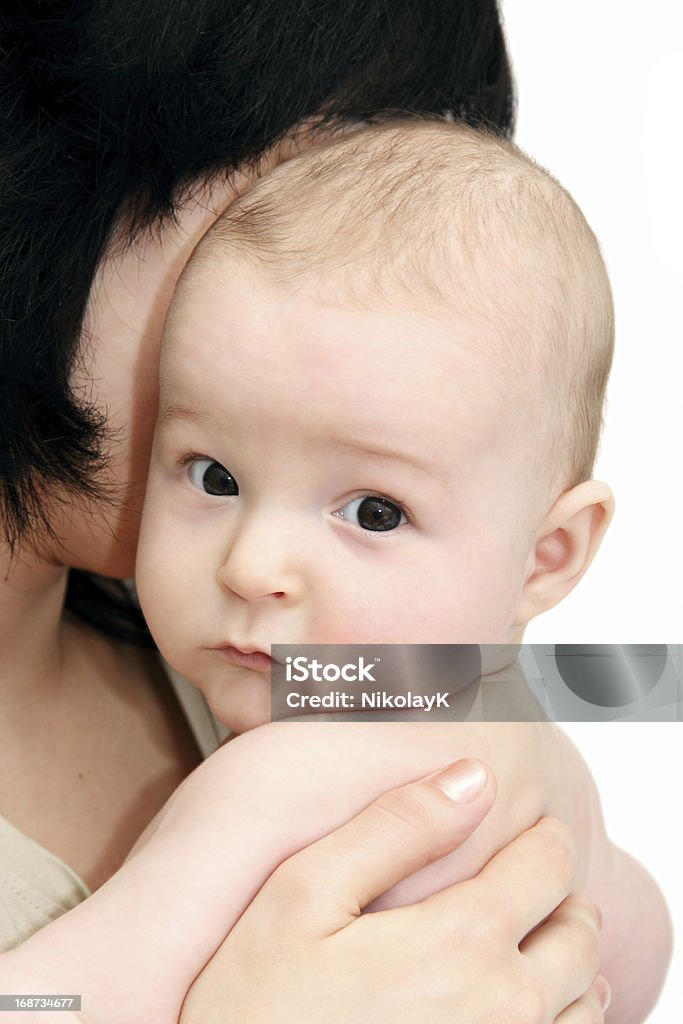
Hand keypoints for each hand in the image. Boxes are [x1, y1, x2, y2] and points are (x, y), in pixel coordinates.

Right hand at [180, 758, 607, 1023]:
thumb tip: (471, 778)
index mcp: (462, 944)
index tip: (529, 826)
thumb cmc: (254, 1009)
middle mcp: (504, 1011)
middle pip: (579, 935)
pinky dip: (559, 1017)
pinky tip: (513, 1005)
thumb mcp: (302, 897)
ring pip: (584, 1001)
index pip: (549, 866)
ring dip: (568, 962)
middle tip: (530, 881)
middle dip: (562, 896)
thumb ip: (392, 829)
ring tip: (529, 940)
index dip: (544, 835)